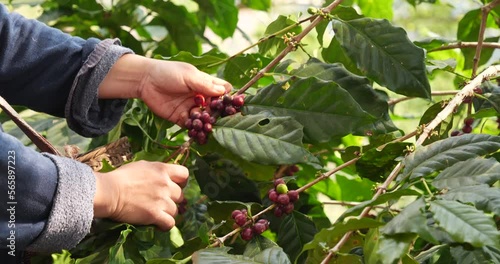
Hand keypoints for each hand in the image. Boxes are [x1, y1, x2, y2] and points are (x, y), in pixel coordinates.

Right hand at [93, 161, 187, 230]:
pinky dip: (165, 225)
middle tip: (162, 203)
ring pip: (175, 210)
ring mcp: (161, 200)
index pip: (184, 174)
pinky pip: (170, 223)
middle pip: (180, 195)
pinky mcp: (155, 214)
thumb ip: (156, 171)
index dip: (182, 182)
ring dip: (168, 213)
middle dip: (173, 199)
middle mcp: (165, 184)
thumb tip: (163, 176)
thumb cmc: (121, 177)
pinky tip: (158, 224)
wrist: (109, 191)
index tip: (176, 186)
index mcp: (162, 169)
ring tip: (157, 214)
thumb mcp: (142, 166)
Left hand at [98, 54, 231, 125]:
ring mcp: (191, 108)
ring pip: (205, 118)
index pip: (223, 91)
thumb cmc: (167, 73)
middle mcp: (200, 97)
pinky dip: (195, 129)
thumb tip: (223, 92)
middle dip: (219, 114)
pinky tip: (197, 131)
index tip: (232, 104)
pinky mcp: (181, 118)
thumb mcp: (188, 76)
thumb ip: (205, 84)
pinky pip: (191, 126)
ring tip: (208, 126)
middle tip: (221, 118)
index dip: (228, 98)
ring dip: (207, 122)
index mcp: (205, 84)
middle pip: (215, 108)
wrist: (144, 81)